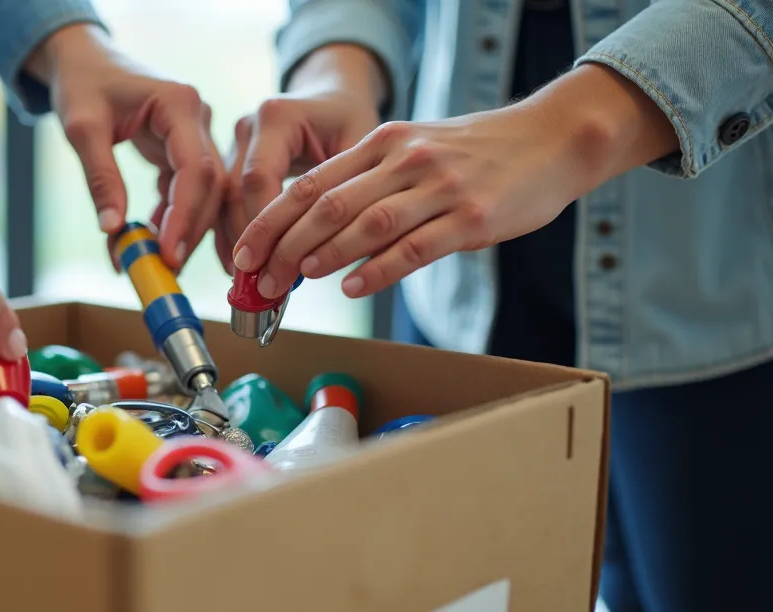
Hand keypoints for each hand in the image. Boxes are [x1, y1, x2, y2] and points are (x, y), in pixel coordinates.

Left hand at [27, 24, 225, 272]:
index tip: (169, 253)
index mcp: (179, 104)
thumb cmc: (82, 85)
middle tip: (166, 268)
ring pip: (205, 192)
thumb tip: (113, 231)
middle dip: (190, 230)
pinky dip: (172, 216)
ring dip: (184, 227)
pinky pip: (187, 190)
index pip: (196, 169)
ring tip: (157, 258)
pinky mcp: (182, 148)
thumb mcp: (82, 129)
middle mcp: (197, 118)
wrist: (84, 61)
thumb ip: (100, 179)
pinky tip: (154, 235)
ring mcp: (194, 133)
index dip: (186, 216)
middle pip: (211, 185)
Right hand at [221, 45, 384, 272]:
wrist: (331, 91)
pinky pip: (225, 202)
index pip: (259, 178)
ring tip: (247, 283)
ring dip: (234, 243)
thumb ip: (347, 188)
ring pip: (222, 201)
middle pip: (233, 193)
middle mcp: (249, 126)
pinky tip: (241, 266)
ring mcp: (235, 143)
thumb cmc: (350, 117)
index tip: (273, 264)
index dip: (263, 226)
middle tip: (256, 283)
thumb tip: (346, 245)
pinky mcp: (231, 159)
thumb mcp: (360, 144)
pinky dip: (233, 235)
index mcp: (278, 116)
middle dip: (247, 241)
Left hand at [233, 63, 679, 298]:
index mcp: (381, 143)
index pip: (308, 184)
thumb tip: (317, 240)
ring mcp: (438, 188)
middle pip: (327, 205)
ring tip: (296, 280)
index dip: (270, 222)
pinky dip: (378, 268)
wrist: (552, 140)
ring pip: (365, 223)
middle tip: (260, 280)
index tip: (244, 254)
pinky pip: (414, 246)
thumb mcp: (414, 154)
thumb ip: (369, 188)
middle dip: (285, 245)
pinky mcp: (471, 217)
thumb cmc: (476, 156)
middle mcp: (403, 160)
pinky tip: (352, 286)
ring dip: (324, 255)